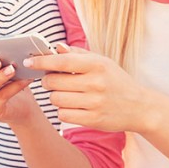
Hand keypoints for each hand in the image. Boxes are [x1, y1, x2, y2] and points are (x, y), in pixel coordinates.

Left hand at [26, 45, 158, 132]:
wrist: (139, 107)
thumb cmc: (116, 81)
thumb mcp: (102, 63)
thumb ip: (78, 54)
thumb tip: (55, 47)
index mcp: (97, 65)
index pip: (62, 61)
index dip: (41, 61)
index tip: (28, 60)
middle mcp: (96, 83)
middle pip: (54, 82)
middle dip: (48, 81)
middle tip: (53, 81)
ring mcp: (94, 103)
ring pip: (56, 100)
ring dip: (56, 97)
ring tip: (66, 94)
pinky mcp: (93, 120)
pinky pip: (63, 115)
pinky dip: (63, 111)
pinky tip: (73, 107)